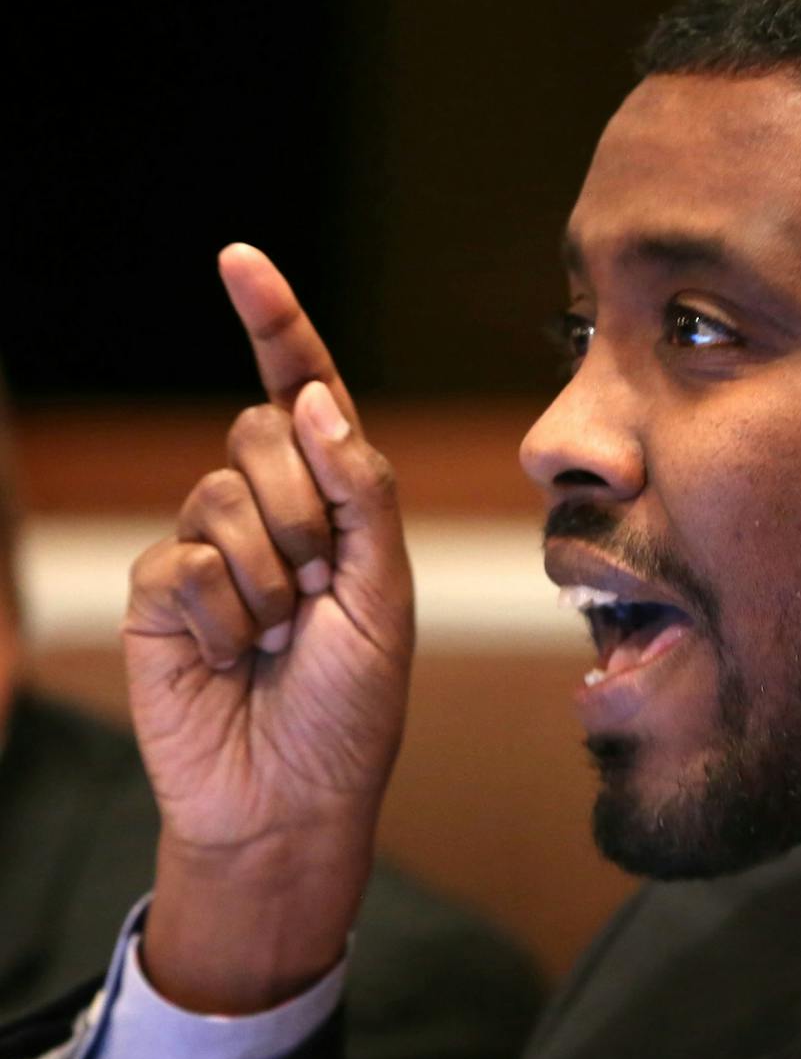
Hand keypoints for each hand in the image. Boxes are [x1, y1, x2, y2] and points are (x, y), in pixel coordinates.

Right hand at [124, 245, 413, 1011]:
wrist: (291, 797)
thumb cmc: (352, 706)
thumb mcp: (385, 595)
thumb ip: (362, 493)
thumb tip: (314, 400)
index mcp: (337, 504)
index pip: (303, 395)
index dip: (276, 326)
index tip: (240, 262)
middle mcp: (270, 512)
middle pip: (260, 432)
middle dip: (302, 511)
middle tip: (317, 591)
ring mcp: (209, 548)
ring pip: (223, 495)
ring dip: (267, 577)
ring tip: (277, 639)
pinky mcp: (158, 590)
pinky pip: (183, 559)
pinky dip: (219, 615)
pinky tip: (229, 658)